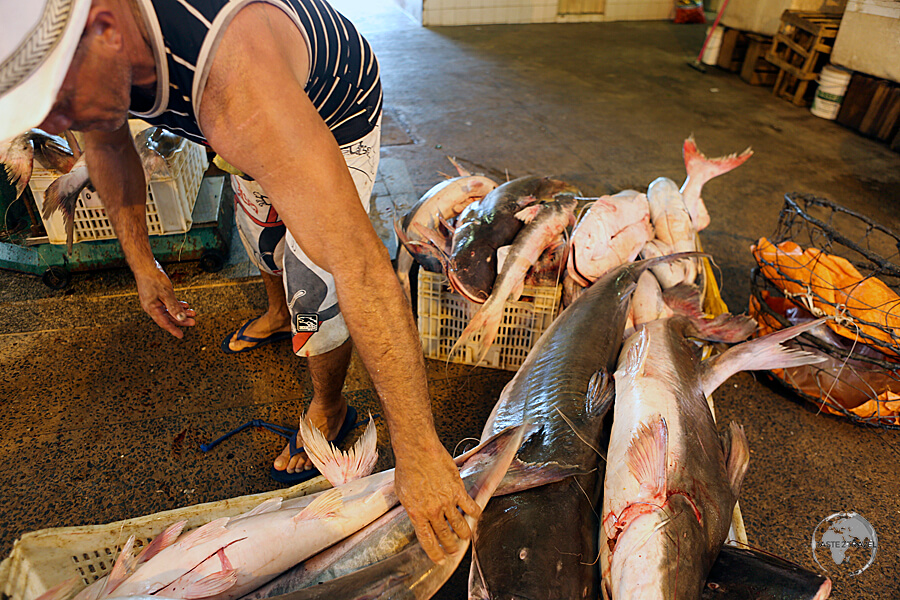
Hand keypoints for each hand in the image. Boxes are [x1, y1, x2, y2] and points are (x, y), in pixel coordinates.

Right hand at [134, 261, 196, 337]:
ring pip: (170, 310)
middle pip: (169, 317)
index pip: (164, 323)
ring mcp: (154, 301)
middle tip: (193, 321)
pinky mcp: (157, 296)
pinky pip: (168, 303)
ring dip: (181, 312)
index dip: (173, 329)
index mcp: (151, 309)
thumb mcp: (166, 294)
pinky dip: (177, 305)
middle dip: (181, 319)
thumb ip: (174, 307)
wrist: (146, 267)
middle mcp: (152, 307)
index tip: (181, 335)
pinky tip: (185, 305)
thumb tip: (181, 318)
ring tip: (192, 313)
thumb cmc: (153, 279)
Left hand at [394, 441, 480, 562]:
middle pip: (445, 536)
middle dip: (451, 547)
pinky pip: (470, 507)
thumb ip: (413, 508)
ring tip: (465, 537)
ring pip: (460, 525)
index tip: (439, 560)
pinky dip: (475, 513)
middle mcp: (432, 511)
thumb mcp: (403, 494)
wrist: (417, 451)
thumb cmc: (407, 468)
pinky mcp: (458, 490)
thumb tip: (419, 517)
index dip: (434, 553)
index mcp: (417, 513)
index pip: (427, 540)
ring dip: (464, 534)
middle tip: (454, 550)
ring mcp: (447, 501)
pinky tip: (475, 514)